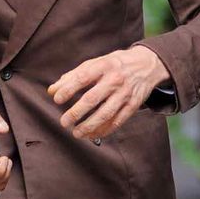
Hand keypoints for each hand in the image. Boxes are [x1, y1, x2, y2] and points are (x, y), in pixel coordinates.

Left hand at [48, 46, 169, 140]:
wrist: (147, 64)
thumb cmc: (114, 64)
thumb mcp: (95, 63)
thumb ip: (73, 76)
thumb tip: (52, 91)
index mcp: (103, 65)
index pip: (83, 77)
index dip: (68, 89)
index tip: (56, 99)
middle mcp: (115, 79)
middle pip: (93, 98)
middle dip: (76, 112)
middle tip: (64, 122)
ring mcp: (125, 93)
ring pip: (106, 113)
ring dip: (89, 126)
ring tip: (76, 133)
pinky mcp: (133, 105)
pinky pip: (117, 121)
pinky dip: (104, 130)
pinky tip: (92, 135)